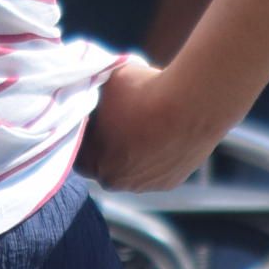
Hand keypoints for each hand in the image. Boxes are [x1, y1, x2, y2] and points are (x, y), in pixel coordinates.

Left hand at [77, 55, 225, 194]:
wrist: (190, 104)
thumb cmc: (142, 91)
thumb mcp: (104, 84)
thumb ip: (91, 96)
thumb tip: (88, 91)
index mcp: (92, 160)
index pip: (78, 152)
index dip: (86, 134)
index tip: (95, 117)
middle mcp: (116, 180)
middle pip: (105, 165)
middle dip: (109, 147)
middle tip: (120, 120)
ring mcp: (145, 184)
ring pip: (132, 170)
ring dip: (133, 153)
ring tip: (145, 125)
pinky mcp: (169, 182)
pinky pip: (155, 171)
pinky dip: (156, 156)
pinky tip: (163, 133)